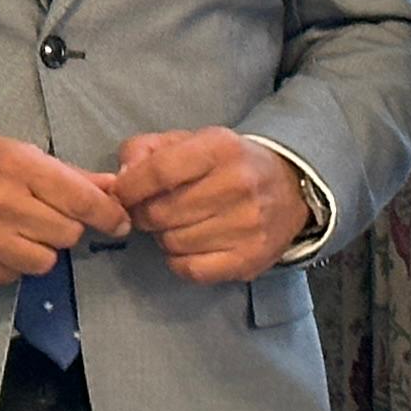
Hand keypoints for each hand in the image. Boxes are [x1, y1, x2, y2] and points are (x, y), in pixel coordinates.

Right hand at [0, 128, 128, 288]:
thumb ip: (62, 174)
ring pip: (44, 262)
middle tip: (47, 216)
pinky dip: (11, 263)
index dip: (109, 214)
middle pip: (68, 235)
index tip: (118, 220)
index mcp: (17, 167)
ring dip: (40, 249)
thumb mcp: (10, 150)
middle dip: (66, 227)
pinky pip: (12, 276)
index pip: (82, 200)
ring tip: (19, 231)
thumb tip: (110, 188)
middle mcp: (2, 204)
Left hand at [112, 128, 310, 284]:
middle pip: (161, 212)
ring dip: (164, 237)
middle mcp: (239, 185)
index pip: (159, 171)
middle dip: (144, 214)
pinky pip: (191, 269)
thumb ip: (145, 150)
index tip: (122, 194)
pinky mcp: (250, 258)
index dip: (130, 188)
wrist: (290, 187)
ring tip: (177, 224)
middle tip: (151, 210)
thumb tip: (121, 180)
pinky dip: (179, 261)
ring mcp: (248, 225)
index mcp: (221, 148)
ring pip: (173, 242)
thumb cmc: (226, 163)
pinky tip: (189, 246)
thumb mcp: (188, 141)